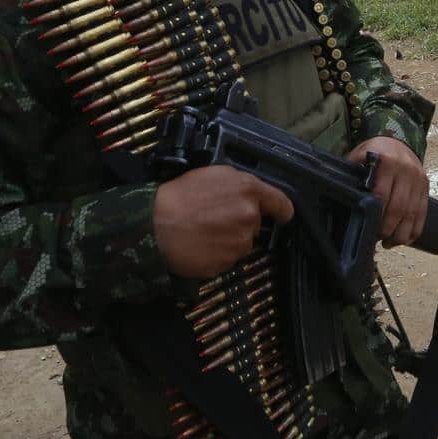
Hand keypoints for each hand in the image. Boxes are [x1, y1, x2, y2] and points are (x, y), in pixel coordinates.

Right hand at [153, 165, 294, 280]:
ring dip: (228, 240)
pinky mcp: (228, 263)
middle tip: (215, 219)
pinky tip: (200, 245)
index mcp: (248, 190)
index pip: (281, 203)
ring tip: (203, 232)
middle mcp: (249, 216)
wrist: (154, 226)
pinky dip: (217, 254)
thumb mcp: (211, 175)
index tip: (282, 215)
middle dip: (241, 223)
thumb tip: (251, 195)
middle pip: (255, 224)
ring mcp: (239, 242)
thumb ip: (238, 185)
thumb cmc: (178, 196)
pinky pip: (228, 259)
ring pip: (242, 243)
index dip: (283, 210)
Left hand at [348, 136, 427, 247]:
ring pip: (412, 213)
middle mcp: (405, 170)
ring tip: (389, 244)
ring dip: (401, 233)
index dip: (375, 215)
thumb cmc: (374, 152)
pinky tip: (405, 239)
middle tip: (377, 240)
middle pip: (398, 207)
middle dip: (388, 228)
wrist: (398, 141)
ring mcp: (418, 179)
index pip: (382, 194)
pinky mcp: (425, 187)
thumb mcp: (359, 157)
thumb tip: (341, 199)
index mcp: (386, 161)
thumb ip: (353, 175)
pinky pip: (422, 212)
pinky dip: (415, 229)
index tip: (367, 228)